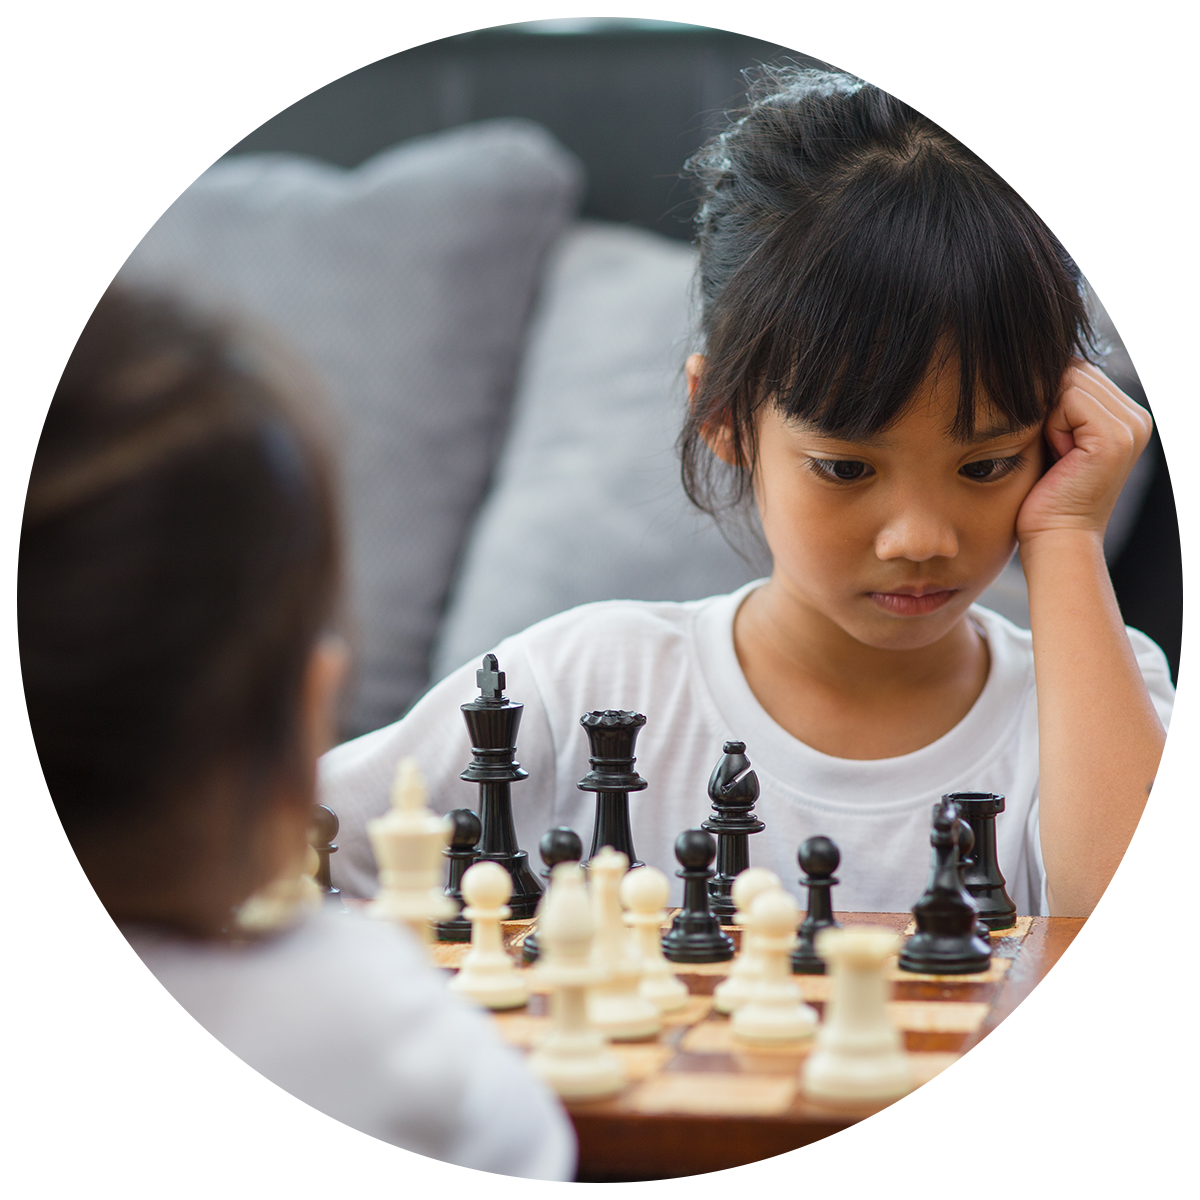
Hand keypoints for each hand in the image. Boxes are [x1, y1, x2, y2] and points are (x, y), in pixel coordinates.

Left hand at [1015, 361, 1151, 543]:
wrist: (1055, 538)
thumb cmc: (1045, 494)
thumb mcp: (1055, 438)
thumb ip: (1060, 401)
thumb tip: (1038, 360)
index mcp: (1126, 416)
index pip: (1079, 371)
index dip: (1050, 400)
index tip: (1050, 442)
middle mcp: (1136, 417)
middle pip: (1075, 371)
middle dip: (1050, 406)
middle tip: (1054, 451)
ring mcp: (1130, 426)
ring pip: (1070, 382)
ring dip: (1049, 417)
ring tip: (1058, 455)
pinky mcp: (1115, 436)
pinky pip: (1068, 400)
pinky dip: (1052, 426)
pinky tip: (1060, 457)